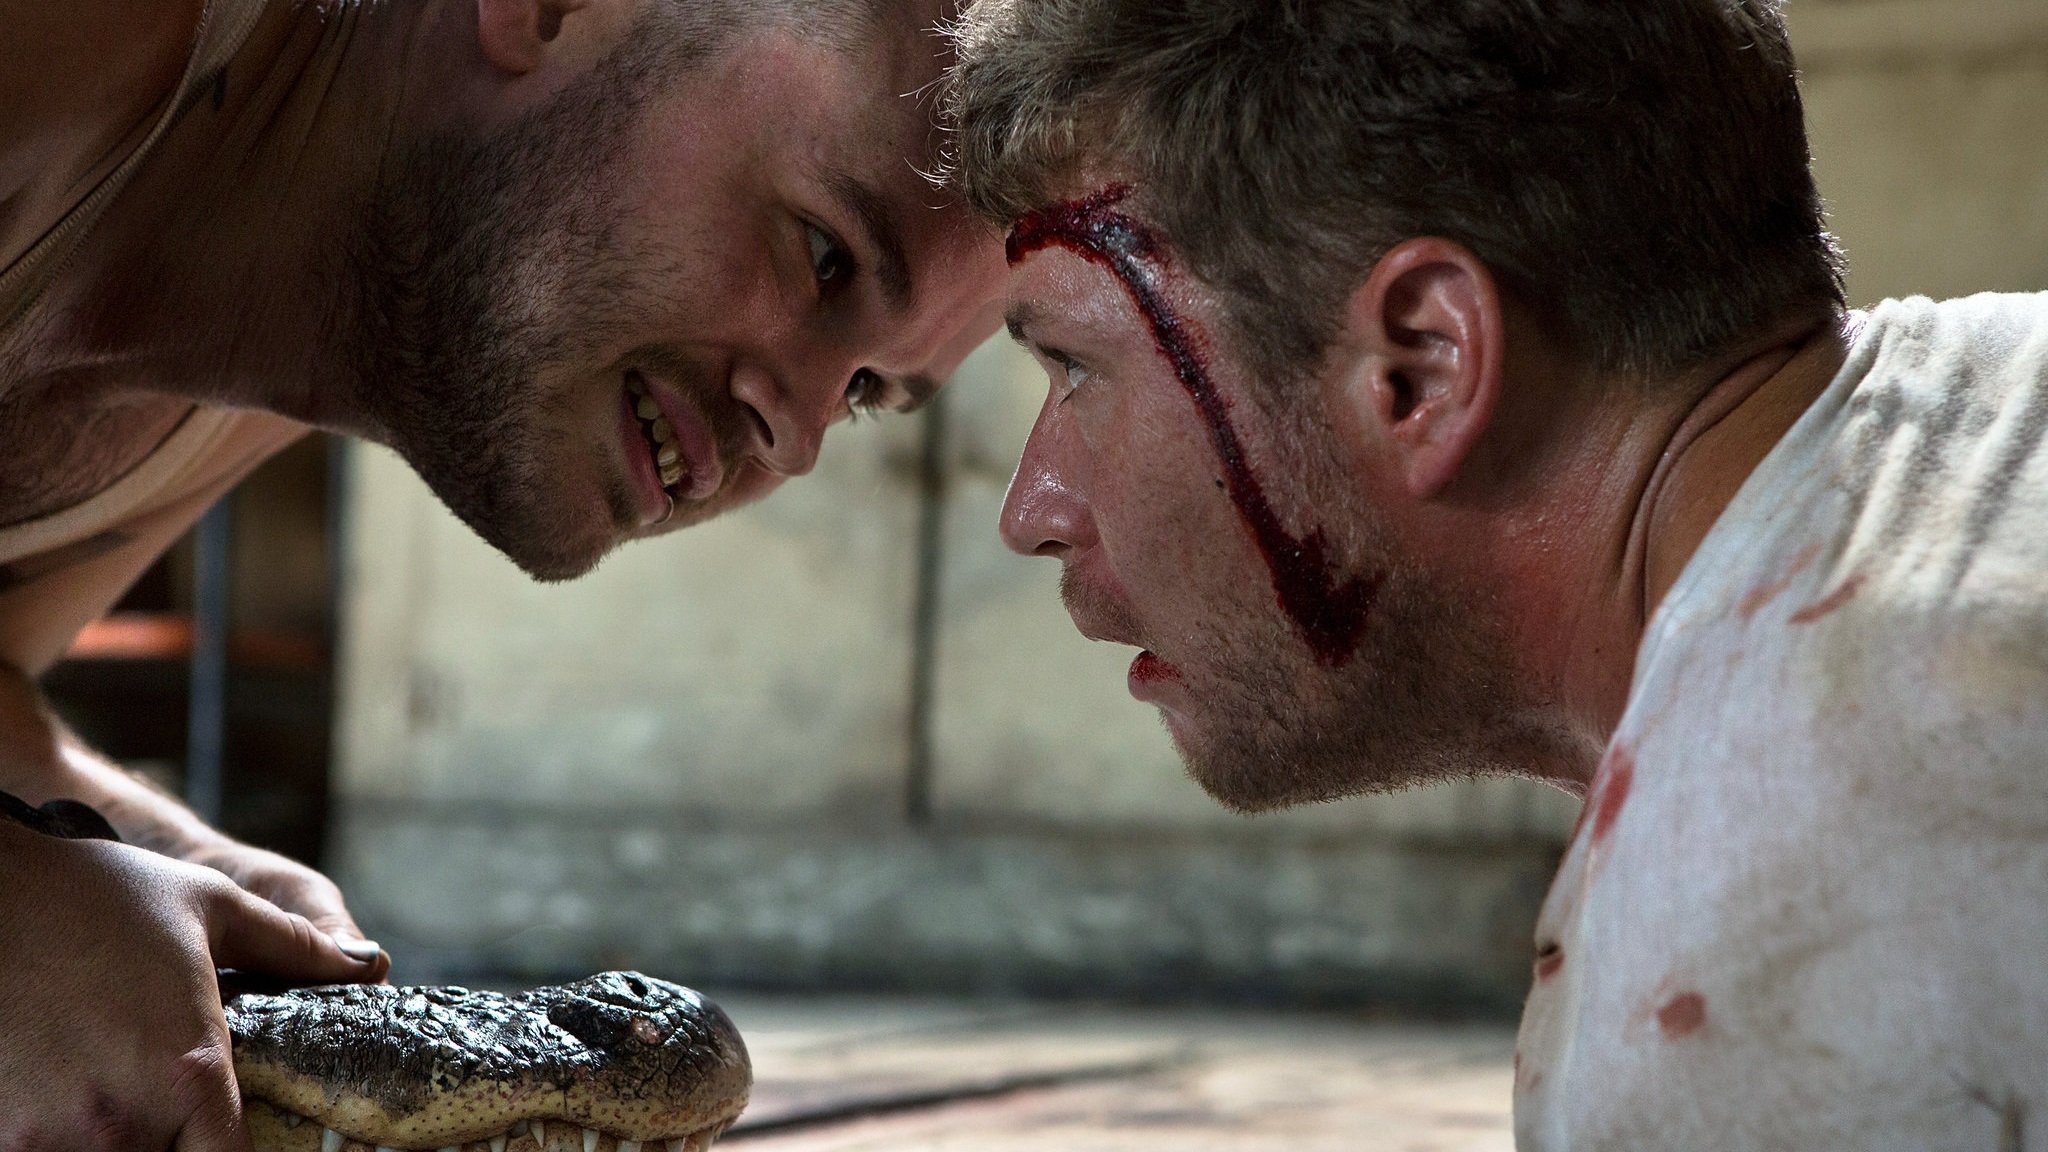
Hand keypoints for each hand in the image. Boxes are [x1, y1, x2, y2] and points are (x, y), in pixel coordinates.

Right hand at [0, 820, 384, 1149]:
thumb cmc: (98, 894)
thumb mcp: (211, 906)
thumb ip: (295, 950)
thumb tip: (369, 965)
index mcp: (188, 1073)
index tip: (242, 1135)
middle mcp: (121, 1122)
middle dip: (182, 1147)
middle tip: (182, 1113)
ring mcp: (48, 1140)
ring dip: (123, 1143)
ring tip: (120, 1097)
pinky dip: (69, 1141)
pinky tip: (74, 1102)